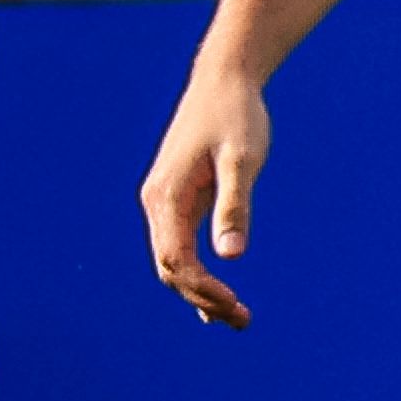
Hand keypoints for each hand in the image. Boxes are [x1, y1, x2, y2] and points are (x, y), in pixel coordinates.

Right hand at [142, 59, 273, 328]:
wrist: (225, 80)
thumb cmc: (237, 116)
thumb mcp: (242, 159)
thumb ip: (235, 206)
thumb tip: (230, 256)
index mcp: (167, 196)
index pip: (175, 259)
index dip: (201, 289)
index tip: (235, 305)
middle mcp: (157, 202)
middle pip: (170, 268)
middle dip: (202, 298)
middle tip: (243, 320)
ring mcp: (165, 201)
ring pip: (174, 260)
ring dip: (201, 291)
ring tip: (237, 318)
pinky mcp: (179, 198)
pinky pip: (181, 246)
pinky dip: (197, 274)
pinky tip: (217, 299)